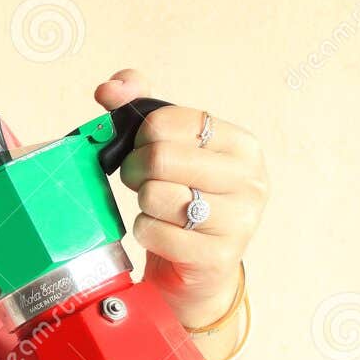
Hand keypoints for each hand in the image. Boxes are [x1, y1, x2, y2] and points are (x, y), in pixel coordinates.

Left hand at [95, 68, 268, 326]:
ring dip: (143, 203)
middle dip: (136, 169)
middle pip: (161, 157)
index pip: (170, 120)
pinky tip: (160, 233)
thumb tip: (109, 88)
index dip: (142, 135)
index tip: (145, 149)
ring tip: (157, 208)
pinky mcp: (219, 257)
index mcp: (242, 144)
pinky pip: (155, 231)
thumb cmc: (182, 198)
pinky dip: (145, 231)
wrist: (198, 270)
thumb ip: (139, 106)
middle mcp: (251, 179)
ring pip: (156, 195)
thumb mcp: (169, 147)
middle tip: (140, 181)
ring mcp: (240, 220)